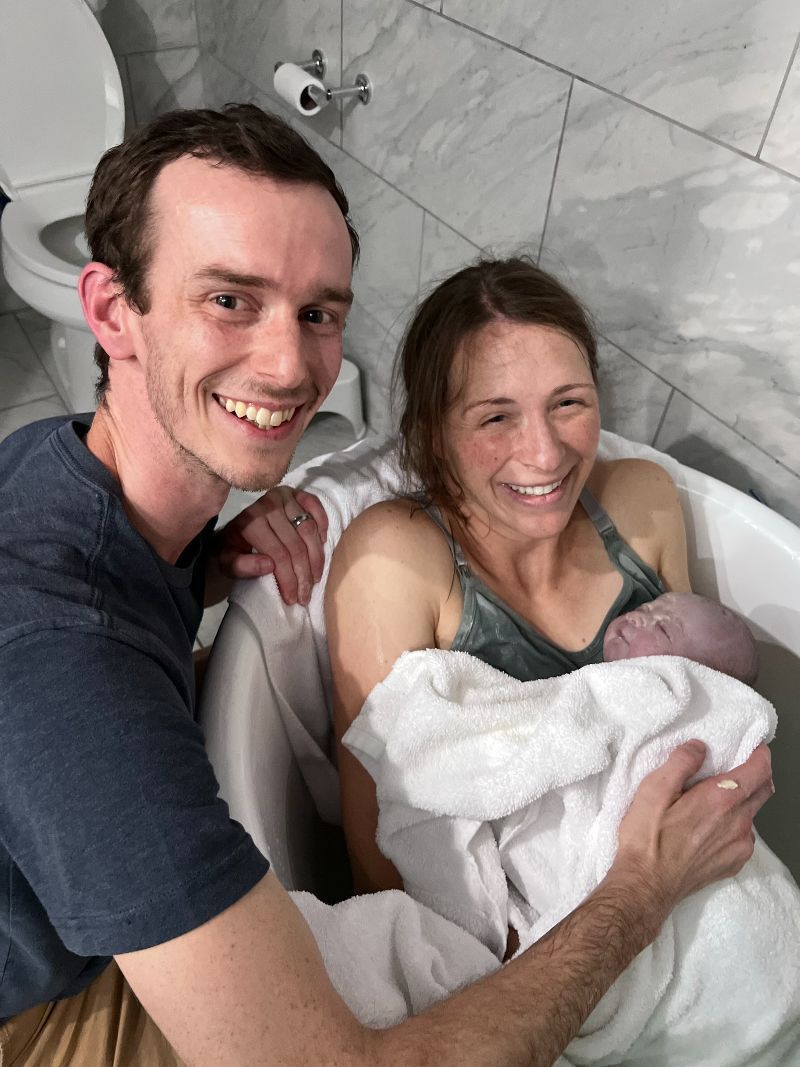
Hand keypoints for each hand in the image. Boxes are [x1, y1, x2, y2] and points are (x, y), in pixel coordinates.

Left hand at [215, 487, 328, 604]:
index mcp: (250, 522)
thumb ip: (242, 567)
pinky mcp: (296, 493)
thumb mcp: (227, 563)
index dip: (288, 579)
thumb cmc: (232, 549)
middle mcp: (268, 505)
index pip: (278, 554)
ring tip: (316, 578)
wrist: (235, 530)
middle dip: (304, 574)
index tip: (293, 598)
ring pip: (309, 530)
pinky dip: (322, 523)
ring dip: (317, 557)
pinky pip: (315, 506)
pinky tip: (322, 543)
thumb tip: (269, 566)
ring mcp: (284, 496)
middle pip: (296, 545)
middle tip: (306, 595)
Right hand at [612, 740, 773, 917]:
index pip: (760, 769)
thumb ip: (681, 762)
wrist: (646, 885)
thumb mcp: (653, 789)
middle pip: (764, 790)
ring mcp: (739, 845)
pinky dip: (735, 824)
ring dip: (743, 800)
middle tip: (734, 765)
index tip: (750, 746)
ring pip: (753, 813)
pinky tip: (710, 826)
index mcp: (720, 799)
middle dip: (756, 773)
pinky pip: (745, 835)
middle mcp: (737, 822)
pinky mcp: (733, 862)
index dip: (759, 753)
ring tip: (714, 799)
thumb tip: (698, 747)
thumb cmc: (647, 838)